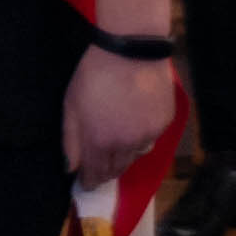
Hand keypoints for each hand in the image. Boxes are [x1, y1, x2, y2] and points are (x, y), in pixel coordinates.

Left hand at [63, 46, 176, 190]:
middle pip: (116, 169)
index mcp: (100, 142)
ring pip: (135, 155)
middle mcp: (126, 145)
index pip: (95, 173)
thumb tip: (70, 169)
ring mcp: (149, 135)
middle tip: (98, 171)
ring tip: (115, 148)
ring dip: (123, 156)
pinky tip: (133, 125)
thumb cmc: (94, 74)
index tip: (85, 184)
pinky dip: (140, 138)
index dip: (90, 181)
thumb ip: (70, 140)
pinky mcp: (165, 123)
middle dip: (106, 172)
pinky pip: (150, 138)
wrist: (131, 51)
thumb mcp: (71, 105)